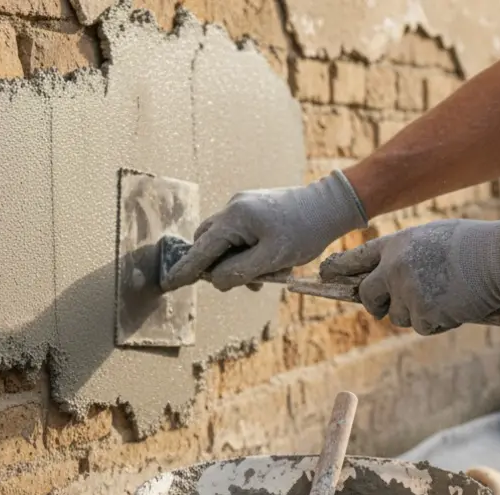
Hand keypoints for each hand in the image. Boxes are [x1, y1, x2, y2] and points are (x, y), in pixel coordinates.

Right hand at [161, 170, 368, 290]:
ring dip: (238, 261)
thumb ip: (239, 271)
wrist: (331, 205)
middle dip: (221, 267)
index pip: (201, 250)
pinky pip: (239, 233)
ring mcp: (242, 205)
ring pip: (225, 241)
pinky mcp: (253, 207)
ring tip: (272, 270)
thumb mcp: (272, 259)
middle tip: (249, 281)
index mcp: (234, 219)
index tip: (168, 283)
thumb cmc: (305, 231)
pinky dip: (249, 250)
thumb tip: (215, 281)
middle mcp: (233, 208)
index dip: (185, 270)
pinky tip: (273, 260)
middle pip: (208, 244)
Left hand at [319, 215, 499, 334]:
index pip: (357, 259)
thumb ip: (406, 256)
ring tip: (443, 297)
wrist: (499, 256)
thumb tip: (389, 281)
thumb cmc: (472, 244)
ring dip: (416, 313)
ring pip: (398, 315)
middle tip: (390, 306)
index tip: (325, 274)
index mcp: (396, 245)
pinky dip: (437, 322)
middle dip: (377, 304)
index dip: (341, 268)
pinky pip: (422, 326)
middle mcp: (394, 268)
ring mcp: (407, 292)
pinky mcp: (424, 312)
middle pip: (369, 296)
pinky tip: (455, 307)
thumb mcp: (431, 238)